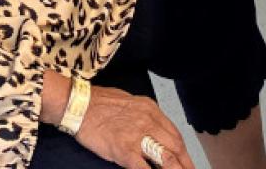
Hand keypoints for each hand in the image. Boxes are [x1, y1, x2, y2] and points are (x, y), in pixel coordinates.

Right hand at [75, 85, 196, 168]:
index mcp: (150, 109)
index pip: (175, 134)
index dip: (183, 152)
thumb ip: (144, 117)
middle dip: (184, 164)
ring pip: (166, 159)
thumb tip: (153, 133)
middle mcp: (148, 121)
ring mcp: (137, 136)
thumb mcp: (129, 103)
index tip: (187, 162)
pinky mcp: (125, 150)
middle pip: (175, 147)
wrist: (78, 105)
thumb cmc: (99, 103)